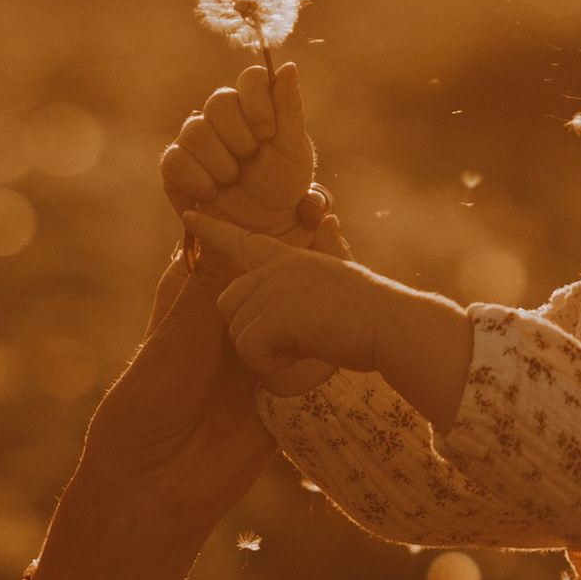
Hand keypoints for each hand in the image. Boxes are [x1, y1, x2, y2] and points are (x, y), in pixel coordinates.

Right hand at [160, 60, 345, 249]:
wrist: (263, 226)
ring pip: (195, 132)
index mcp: (254, 105)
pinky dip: (197, 181)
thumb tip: (289, 67)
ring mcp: (196, 139)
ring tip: (232, 180)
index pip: (250, 78)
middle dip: (238, 138)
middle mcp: (221, 116)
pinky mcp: (176, 166)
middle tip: (250, 160)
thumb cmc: (282, 184)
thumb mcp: (294, 150)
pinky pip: (175, 161)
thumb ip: (290, 109)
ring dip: (220, 164)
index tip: (267, 133)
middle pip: (219, 102)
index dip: (256, 103)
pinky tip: (212, 192)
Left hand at [183, 212, 383, 394]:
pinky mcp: (275, 315)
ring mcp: (273, 289)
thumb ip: (328, 249)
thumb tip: (329, 220)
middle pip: (229, 304)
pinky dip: (272, 364)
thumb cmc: (373, 310)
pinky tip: (303, 355)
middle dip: (253, 331)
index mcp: (288, 259)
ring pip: (238, 331)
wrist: (393, 327)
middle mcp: (275, 269)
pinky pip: (250, 349)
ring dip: (267, 351)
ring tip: (306, 344)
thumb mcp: (341, 272)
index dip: (213, 230)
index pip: (243, 241)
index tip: (188, 215)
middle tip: (295, 338)